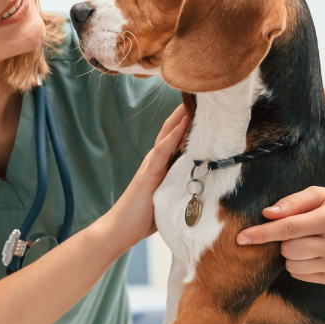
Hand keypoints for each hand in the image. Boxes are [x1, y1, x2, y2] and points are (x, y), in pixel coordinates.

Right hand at [102, 105, 188, 250]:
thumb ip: (179, 189)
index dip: (189, 124)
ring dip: (181, 116)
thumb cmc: (143, 217)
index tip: (204, 108)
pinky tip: (183, 123)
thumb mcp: (167, 199)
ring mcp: (151, 166)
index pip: (177, 139)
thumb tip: (202, 191)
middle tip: (202, 94)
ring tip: (194, 99)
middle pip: (172, 130)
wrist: (120, 229)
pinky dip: (173, 135)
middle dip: (186, 113)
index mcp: (161, 166)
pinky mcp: (148, 174)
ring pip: (168, 134)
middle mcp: (156, 161)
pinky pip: (162, 151)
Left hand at [235, 186, 324, 283]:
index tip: (241, 238)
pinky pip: (302, 275)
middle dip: (284, 241)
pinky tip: (315, 251)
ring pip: (293, 266)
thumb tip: (267, 214)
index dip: (262, 233)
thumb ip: (292, 202)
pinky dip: (301, 264)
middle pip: (288, 250)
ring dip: (291, 254)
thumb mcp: (319, 194)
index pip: (288, 229)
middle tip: (297, 230)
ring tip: (308, 240)